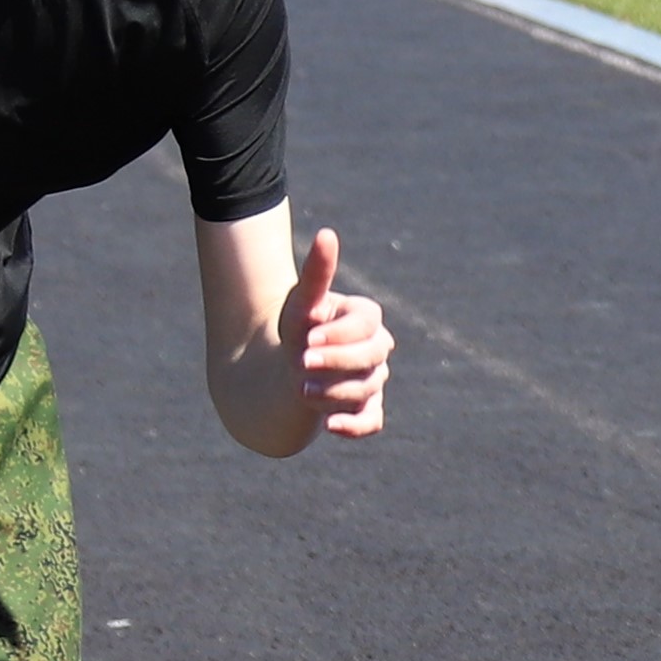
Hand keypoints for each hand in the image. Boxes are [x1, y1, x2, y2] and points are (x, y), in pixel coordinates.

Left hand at [279, 229, 388, 439]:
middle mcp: (377, 348)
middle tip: (301, 364)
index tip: (308, 338)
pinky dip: (355, 426)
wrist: (283, 370)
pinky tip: (331, 426)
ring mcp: (374, 380)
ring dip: (333, 391)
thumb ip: (316, 272)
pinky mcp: (366, 408)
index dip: (339, 333)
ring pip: (366, 387)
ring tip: (300, 391)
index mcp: (366, 318)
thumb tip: (326, 234)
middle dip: (336, 362)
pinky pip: (372, 421)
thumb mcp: (300, 302)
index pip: (367, 325)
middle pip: (371, 357)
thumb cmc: (296, 330)